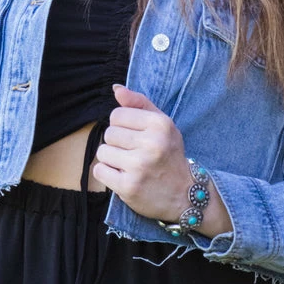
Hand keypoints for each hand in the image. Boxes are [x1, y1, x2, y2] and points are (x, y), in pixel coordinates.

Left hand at [93, 85, 190, 221]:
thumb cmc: (170, 155)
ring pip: (102, 151)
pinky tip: (123, 176)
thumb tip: (116, 89)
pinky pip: (99, 171)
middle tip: (133, 153)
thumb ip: (139, 104)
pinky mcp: (128, 186)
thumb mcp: (163, 125)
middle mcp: (151, 144)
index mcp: (160, 125)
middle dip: (117, 143)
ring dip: (111, 159)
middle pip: (108, 133)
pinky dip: (108, 174)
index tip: (135, 136)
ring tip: (129, 165)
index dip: (122, 126)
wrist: (184, 195)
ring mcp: (139, 166)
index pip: (117, 115)